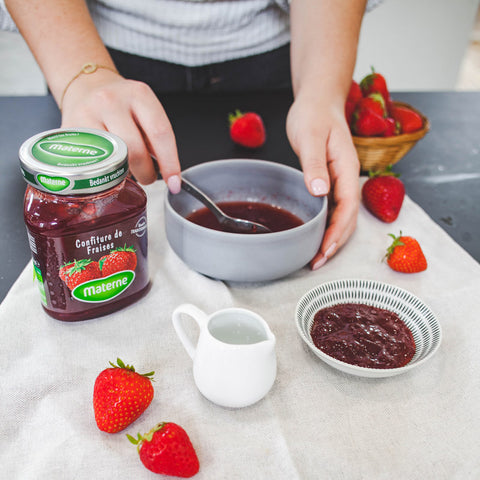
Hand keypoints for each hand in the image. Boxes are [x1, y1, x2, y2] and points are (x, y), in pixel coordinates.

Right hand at [60, 69, 181, 191]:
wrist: (86, 86)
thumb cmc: (120, 104)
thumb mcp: (144, 110)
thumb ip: (155, 137)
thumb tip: (168, 172)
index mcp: (139, 95)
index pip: (160, 133)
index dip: (170, 163)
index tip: (174, 183)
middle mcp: (112, 101)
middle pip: (135, 150)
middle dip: (146, 173)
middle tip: (148, 177)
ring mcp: (87, 113)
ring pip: (111, 158)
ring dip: (124, 174)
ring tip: (128, 172)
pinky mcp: (69, 129)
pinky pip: (91, 161)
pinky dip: (103, 171)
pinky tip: (107, 169)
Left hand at [286, 94, 359, 268]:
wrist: (318, 101)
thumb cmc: (314, 114)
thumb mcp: (310, 136)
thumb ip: (314, 164)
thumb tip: (320, 192)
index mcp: (346, 168)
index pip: (347, 207)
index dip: (337, 232)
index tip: (324, 250)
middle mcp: (347, 178)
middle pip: (349, 218)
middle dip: (335, 243)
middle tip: (316, 263)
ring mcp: (341, 180)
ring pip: (343, 216)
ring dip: (332, 237)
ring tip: (317, 256)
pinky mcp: (332, 180)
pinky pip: (334, 208)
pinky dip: (327, 225)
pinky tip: (316, 234)